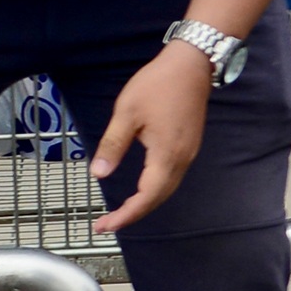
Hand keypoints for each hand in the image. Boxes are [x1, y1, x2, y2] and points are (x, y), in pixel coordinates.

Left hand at [90, 40, 214, 233]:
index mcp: (166, 155)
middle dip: (133, 214)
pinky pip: (171, 177)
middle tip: (107, 224)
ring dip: (145, 204)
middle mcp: (182, 160)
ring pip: (166, 189)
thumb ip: (113, 145)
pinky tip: (141, 189)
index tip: (103, 226)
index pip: (146, 197)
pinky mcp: (189, 146)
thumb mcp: (127, 112)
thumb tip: (98, 174)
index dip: (125, 215)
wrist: (192, 64)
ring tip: (121, 212)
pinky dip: (155, 190)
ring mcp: (188, 154)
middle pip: (158, 198)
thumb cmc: (157, 84)